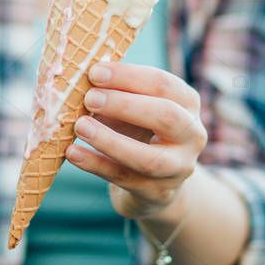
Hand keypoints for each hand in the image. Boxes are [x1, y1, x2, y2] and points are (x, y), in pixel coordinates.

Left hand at [65, 61, 207, 219]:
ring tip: (79, 126)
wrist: (155, 182)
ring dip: (110, 141)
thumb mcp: (135, 108)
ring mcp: (178, 168)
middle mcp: (192, 135)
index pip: (163, 84)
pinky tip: (73, 152)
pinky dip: (96, 165)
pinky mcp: (157, 193)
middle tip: (89, 98)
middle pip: (166, 117)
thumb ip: (116, 93)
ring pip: (148, 158)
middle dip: (125, 105)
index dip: (128, 77)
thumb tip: (81, 79)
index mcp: (187, 103)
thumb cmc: (139, 131)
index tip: (95, 71)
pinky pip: (124, 178)